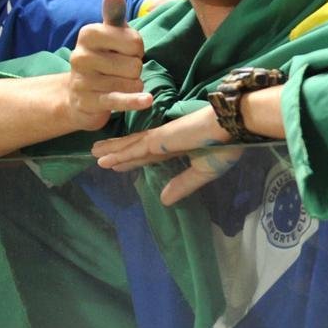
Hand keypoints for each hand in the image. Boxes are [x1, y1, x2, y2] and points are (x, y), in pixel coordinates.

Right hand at [64, 0, 151, 130]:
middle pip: (134, 64)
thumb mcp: (109, 34)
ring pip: (131, 82)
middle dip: (134, 69)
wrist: (78, 95)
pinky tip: (147, 100)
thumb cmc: (101, 59)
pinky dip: (134, 101)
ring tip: (116, 84)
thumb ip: (114, 14)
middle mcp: (81, 55)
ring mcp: (83, 80)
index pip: (134, 41)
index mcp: (88, 33)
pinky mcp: (89, 101)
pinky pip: (119, 99)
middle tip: (120, 70)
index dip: (137, 49)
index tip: (124, 52)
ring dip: (132, 86)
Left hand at [92, 106, 236, 204]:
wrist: (232, 127)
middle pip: (135, 148)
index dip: (133, 158)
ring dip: (112, 150)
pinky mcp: (160, 139)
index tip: (118, 163)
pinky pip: (136, 149)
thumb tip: (164, 201)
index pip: (149, 155)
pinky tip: (106, 159)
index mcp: (176, 146)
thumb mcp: (203, 172)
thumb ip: (182, 185)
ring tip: (94, 154)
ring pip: (131, 146)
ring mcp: (161, 138)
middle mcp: (165, 140)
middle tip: (98, 155)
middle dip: (117, 152)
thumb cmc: (224, 146)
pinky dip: (120, 153)